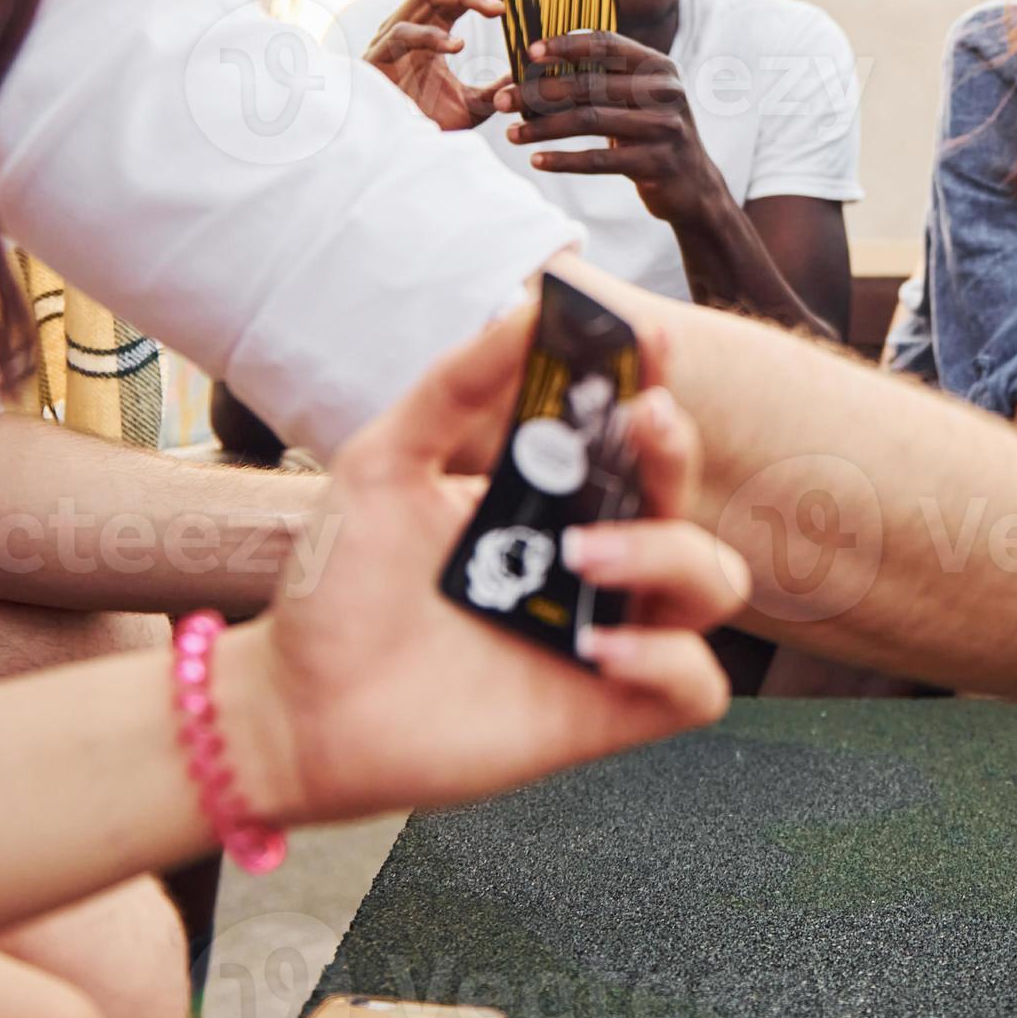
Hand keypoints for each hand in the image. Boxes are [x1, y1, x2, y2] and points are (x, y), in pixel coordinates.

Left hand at [220, 302, 746, 825]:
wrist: (300, 708)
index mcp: (552, 496)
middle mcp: (594, 558)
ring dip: (668, 554)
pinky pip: (698, 685)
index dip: (654, 382)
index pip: (630, 431)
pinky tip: (598, 649)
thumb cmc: (342, 585)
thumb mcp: (385, 462)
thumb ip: (456, 383)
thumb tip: (532, 306)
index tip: (650, 339)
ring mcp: (609, 633)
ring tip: (581, 557)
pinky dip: (668, 660)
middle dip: (676, 450)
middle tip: (642, 422)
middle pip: (684, 495)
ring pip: (716, 581)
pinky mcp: (609, 711)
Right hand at [364, 0, 521, 132]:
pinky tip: (458, 45)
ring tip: (498, 8)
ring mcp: (393, 36)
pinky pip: (403, 33)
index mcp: (430, 25)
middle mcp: (412, 22)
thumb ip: (497, 88)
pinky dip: (432, 35)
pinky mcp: (379, 57)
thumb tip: (526, 75)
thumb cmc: (427, 122)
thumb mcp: (473, 104)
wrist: (393, 153)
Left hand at [499, 30, 733, 225]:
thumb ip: (605, 78)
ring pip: (589, 121)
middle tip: (503, 100)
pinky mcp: (655, 164)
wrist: (693, 186)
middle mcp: (665, 92)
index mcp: (659, 67)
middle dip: (539, 92)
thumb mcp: (640, 98)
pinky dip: (563, 160)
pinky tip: (537, 161)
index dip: (565, 45)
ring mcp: (663, 128)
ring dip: (543, 128)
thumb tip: (537, 64)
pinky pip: (598, 160)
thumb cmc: (651, 133)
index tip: (528, 52)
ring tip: (511, 134)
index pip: (607, 44)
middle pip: (590, 85)